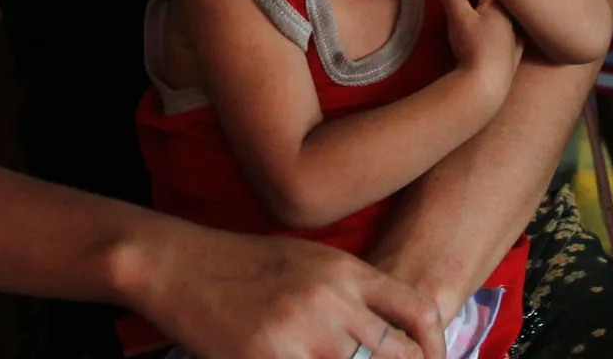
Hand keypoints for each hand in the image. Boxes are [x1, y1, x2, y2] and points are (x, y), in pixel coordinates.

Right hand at [128, 223, 446, 358]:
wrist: (177, 264)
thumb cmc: (239, 265)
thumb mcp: (306, 263)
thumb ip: (350, 295)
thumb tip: (386, 337)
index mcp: (346, 271)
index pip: (419, 311)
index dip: (435, 348)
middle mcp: (332, 300)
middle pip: (398, 356)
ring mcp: (301, 333)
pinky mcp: (268, 358)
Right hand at [441, 0, 521, 94]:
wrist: (487, 83)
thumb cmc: (473, 46)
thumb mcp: (459, 18)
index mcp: (499, 6)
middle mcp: (512, 19)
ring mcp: (516, 38)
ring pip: (506, 14)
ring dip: (491, 6)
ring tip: (479, 3)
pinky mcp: (514, 55)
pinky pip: (510, 31)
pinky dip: (500, 24)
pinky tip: (499, 30)